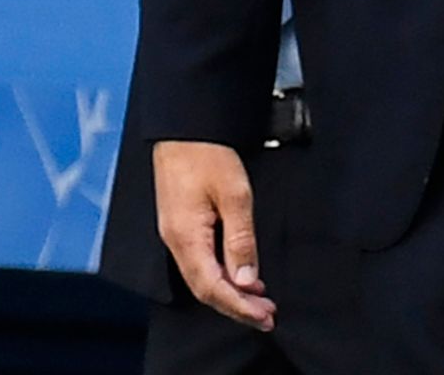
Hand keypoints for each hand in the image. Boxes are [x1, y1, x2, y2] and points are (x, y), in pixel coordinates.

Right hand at [153, 139, 273, 329]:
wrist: (185, 129)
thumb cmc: (208, 154)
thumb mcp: (234, 194)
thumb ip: (240, 239)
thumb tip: (246, 278)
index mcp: (186, 237)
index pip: (212, 286)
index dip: (239, 305)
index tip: (264, 314)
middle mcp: (176, 242)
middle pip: (206, 288)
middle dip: (237, 306)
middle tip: (268, 315)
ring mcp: (176, 235)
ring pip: (203, 277)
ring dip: (232, 292)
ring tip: (260, 302)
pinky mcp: (181, 226)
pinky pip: (201, 262)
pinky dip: (223, 275)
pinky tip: (241, 277)